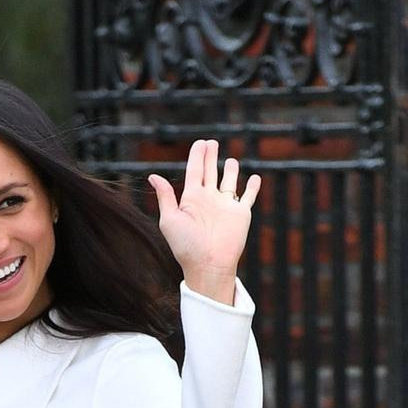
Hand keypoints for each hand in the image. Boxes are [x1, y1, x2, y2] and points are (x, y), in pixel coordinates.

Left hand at [148, 139, 260, 304]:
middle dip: (211, 157)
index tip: (200, 143)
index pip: (194, 171)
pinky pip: (248, 197)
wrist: (208, 264)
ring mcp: (225, 206)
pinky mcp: (241, 213)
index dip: (197, 156)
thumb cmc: (185, 244)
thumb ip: (165, 196)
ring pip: (229, 182)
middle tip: (211, 143)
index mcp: (191, 199)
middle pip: (210, 172)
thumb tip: (153, 176)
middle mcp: (208, 200)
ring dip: (230, 170)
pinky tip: (254, 178)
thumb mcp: (170, 219)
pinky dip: (252, 187)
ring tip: (230, 160)